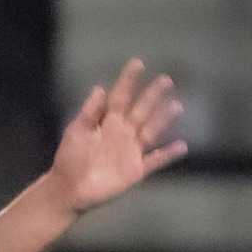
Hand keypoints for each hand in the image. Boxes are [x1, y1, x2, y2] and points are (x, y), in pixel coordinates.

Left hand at [50, 58, 188, 214]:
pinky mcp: (136, 170)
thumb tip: (99, 88)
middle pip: (141, 111)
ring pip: (151, 132)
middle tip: (166, 80)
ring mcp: (131, 151)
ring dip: (164, 119)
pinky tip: (182, 146)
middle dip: (153, 96)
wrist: (69, 188)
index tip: (138, 63)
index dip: (128, 81)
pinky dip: (168, 155)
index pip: (120, 97)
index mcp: (107, 122)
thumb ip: (89, 113)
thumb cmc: (70, 158)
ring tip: (177, 106)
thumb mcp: (76, 132)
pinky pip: (156, 161)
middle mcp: (123, 133)